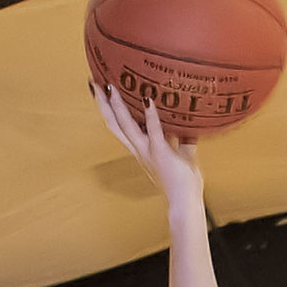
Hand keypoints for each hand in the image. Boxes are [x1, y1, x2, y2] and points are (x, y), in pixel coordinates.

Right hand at [92, 86, 204, 213]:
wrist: (185, 203)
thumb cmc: (184, 185)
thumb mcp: (184, 158)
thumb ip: (184, 142)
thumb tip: (191, 129)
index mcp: (142, 151)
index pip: (121, 128)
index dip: (110, 111)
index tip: (103, 93)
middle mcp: (139, 151)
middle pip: (115, 125)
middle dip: (104, 104)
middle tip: (94, 83)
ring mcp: (148, 152)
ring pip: (126, 126)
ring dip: (117, 106)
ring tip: (109, 87)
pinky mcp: (160, 153)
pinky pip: (154, 131)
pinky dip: (150, 117)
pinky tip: (147, 101)